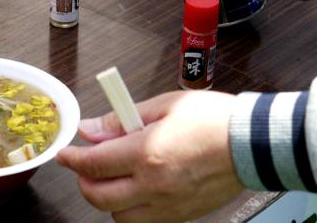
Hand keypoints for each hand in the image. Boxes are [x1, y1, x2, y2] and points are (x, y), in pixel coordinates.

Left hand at [56, 91, 243, 222]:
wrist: (251, 143)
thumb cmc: (211, 119)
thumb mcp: (163, 106)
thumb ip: (122, 119)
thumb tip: (91, 128)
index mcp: (148, 153)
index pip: (94, 163)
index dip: (73, 159)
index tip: (65, 154)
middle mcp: (154, 186)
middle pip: (100, 197)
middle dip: (83, 181)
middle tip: (86, 166)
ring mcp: (168, 205)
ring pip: (119, 217)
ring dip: (107, 199)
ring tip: (114, 178)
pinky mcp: (182, 216)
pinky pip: (144, 222)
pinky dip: (131, 210)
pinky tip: (137, 190)